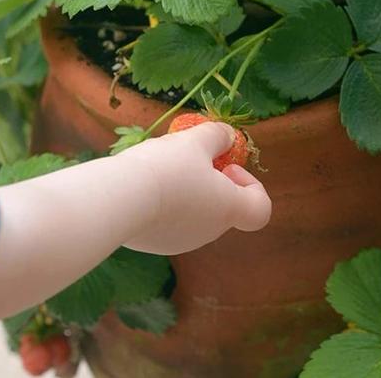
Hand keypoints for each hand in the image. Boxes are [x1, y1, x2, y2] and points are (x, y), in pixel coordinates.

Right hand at [120, 122, 271, 253]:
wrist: (119, 199)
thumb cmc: (168, 167)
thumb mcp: (195, 140)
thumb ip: (217, 136)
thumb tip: (227, 136)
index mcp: (228, 208)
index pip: (260, 210)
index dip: (252, 185)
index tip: (227, 167)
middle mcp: (209, 232)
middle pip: (223, 206)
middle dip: (211, 181)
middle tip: (189, 159)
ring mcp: (180, 241)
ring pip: (194, 212)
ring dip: (186, 190)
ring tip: (161, 167)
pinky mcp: (154, 243)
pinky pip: (167, 220)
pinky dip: (163, 202)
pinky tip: (143, 184)